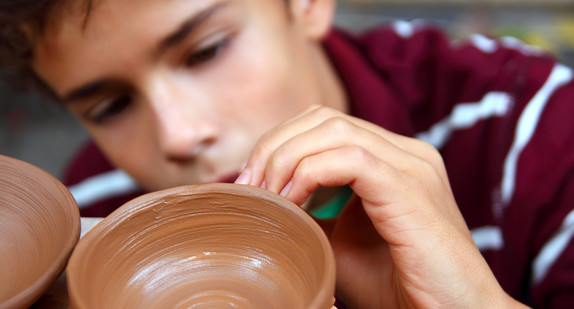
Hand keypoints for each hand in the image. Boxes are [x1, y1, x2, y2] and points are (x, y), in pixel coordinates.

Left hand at [235, 105, 525, 307]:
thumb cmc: (395, 287)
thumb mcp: (337, 244)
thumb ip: (309, 212)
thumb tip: (265, 199)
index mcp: (392, 159)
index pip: (325, 125)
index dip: (280, 144)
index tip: (250, 183)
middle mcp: (406, 152)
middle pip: (323, 119)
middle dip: (274, 146)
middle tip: (247, 186)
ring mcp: (412, 165)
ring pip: (332, 129)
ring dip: (285, 158)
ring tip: (264, 195)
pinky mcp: (410, 187)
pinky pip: (348, 159)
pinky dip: (308, 174)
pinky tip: (290, 202)